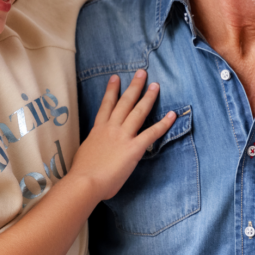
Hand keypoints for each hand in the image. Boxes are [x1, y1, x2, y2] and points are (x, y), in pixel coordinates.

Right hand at [71, 71, 176, 201]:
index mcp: (98, 130)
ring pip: (138, 111)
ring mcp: (123, 136)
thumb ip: (94, 146)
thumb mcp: (85, 153)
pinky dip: (164, 123)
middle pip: (124, 102)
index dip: (112, 90)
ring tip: (156, 85)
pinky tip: (172, 115)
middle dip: (134, 86)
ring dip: (148, 97)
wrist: (85, 182)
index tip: (116, 77)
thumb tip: (97, 148)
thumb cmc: (82, 173)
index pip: (106, 105)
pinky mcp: (134, 148)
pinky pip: (152, 133)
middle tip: (142, 72)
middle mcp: (111, 128)